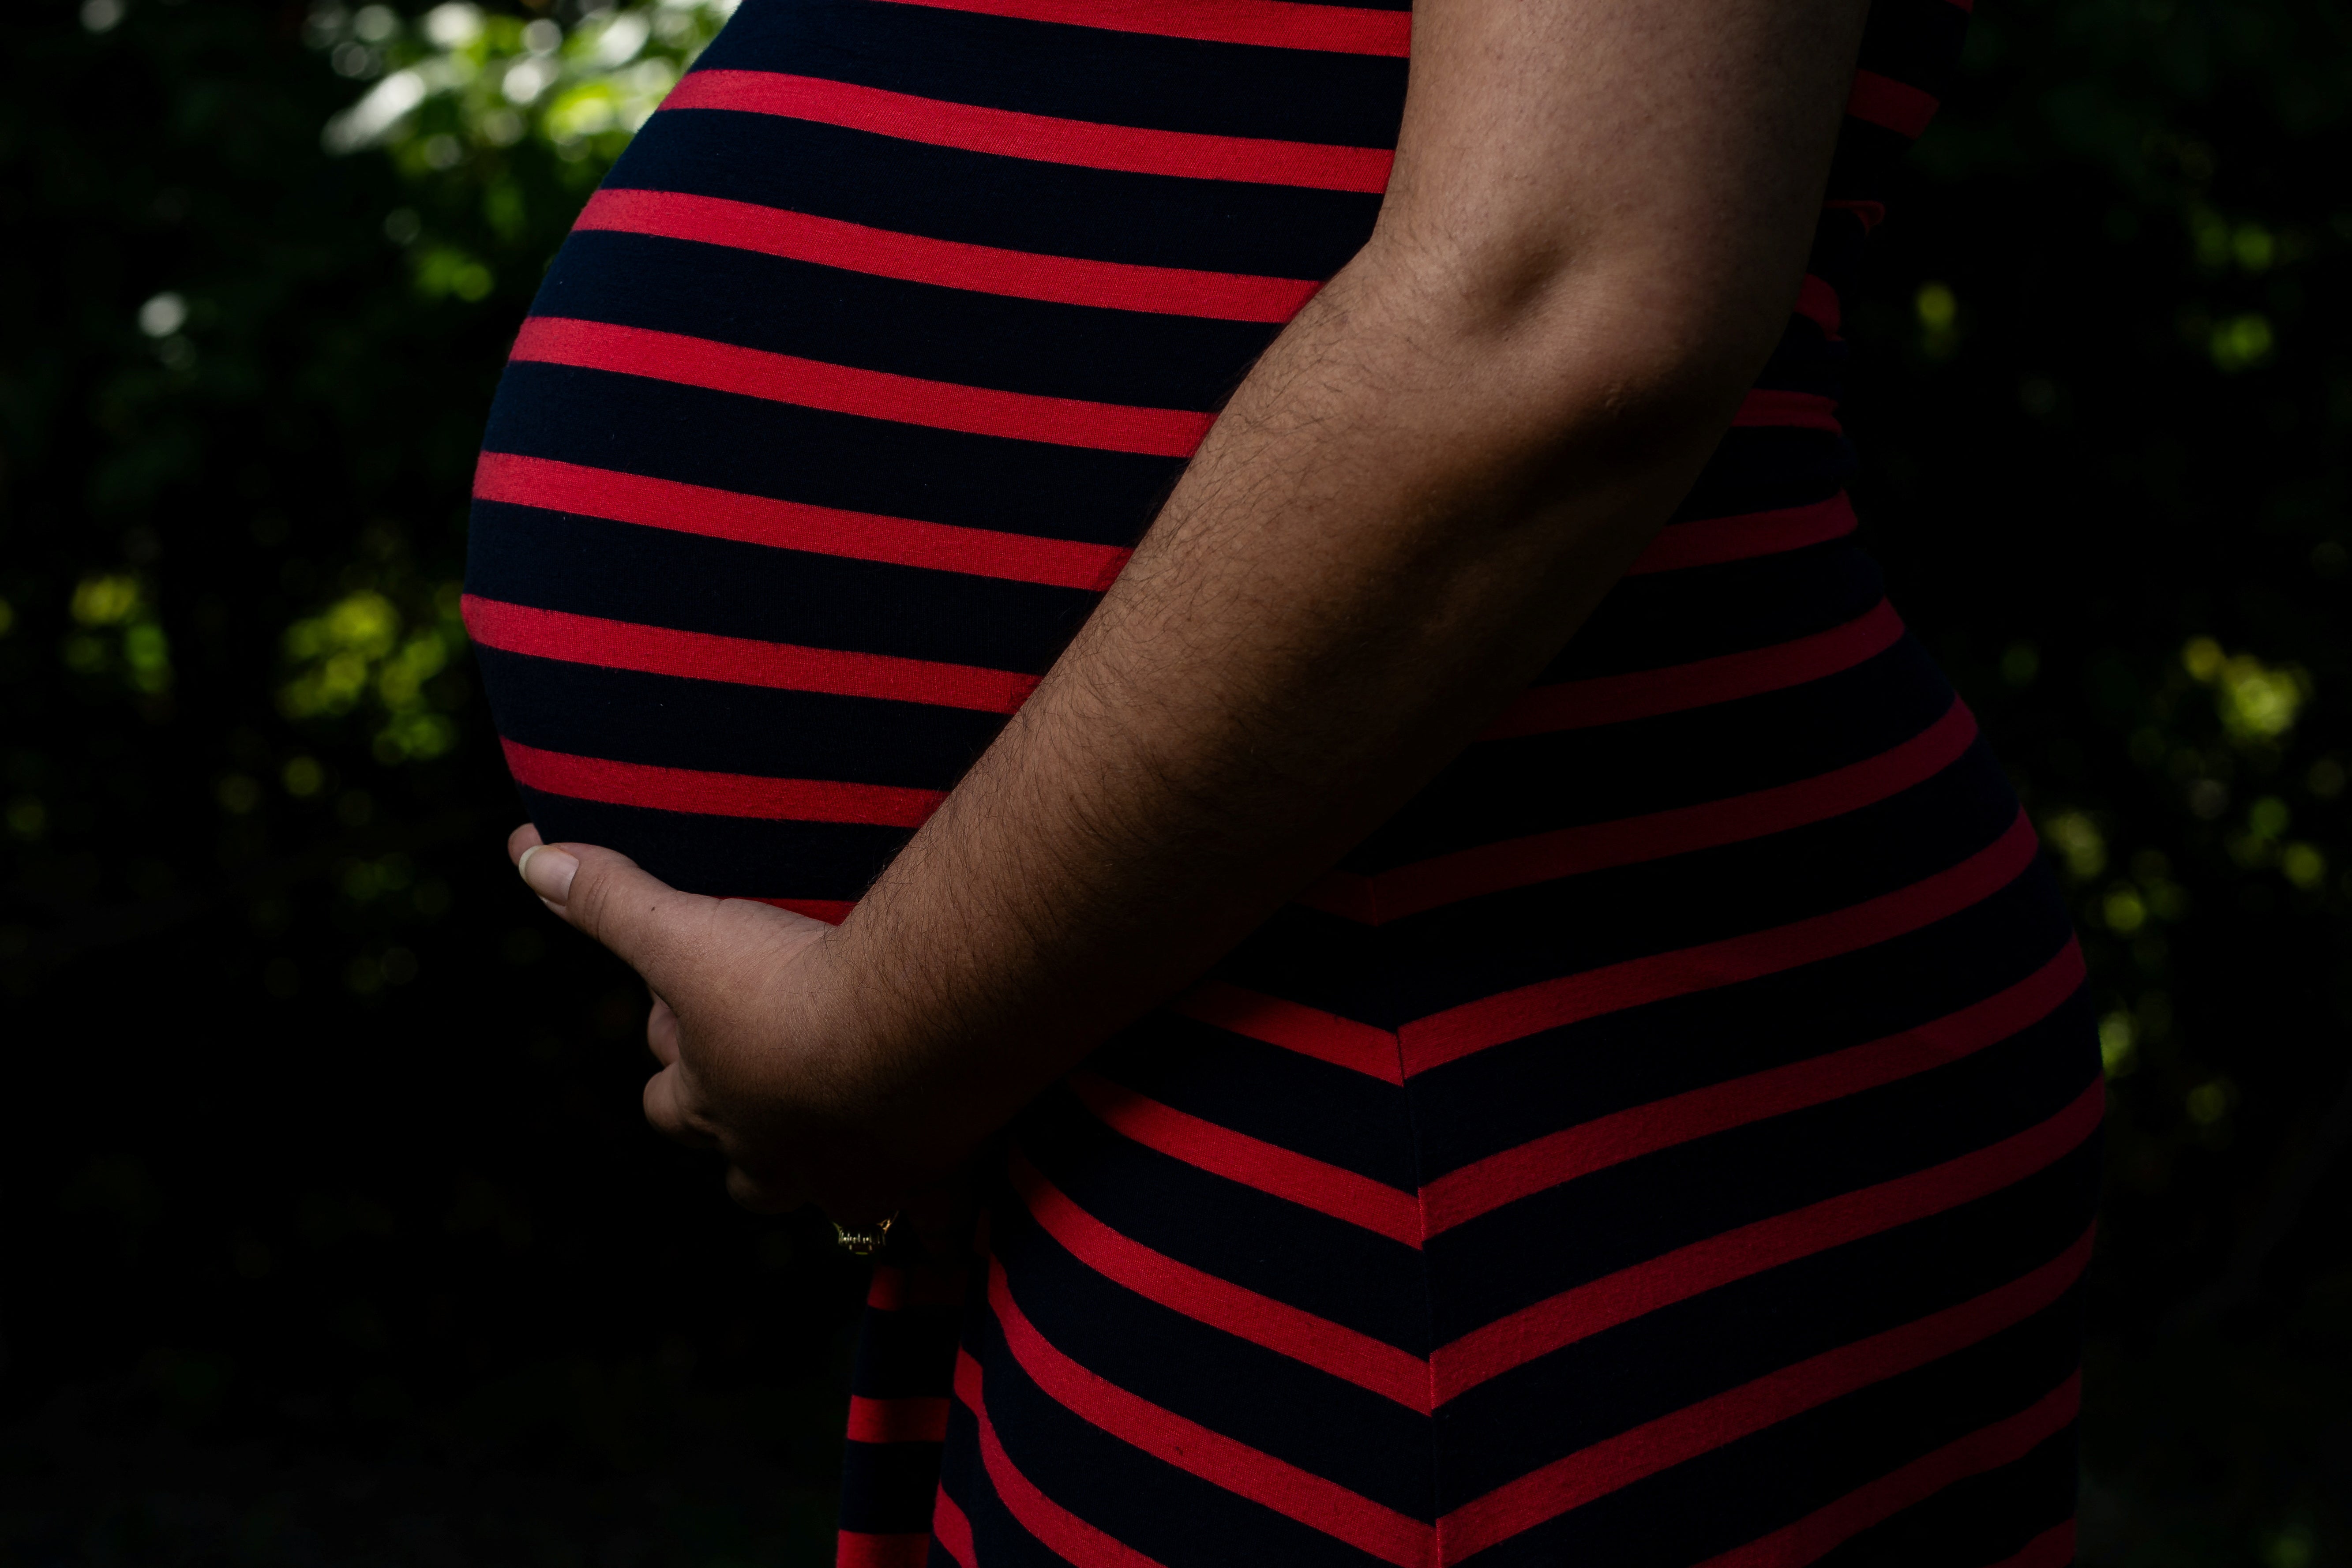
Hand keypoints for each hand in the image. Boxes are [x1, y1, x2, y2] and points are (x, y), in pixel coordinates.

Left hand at [507, 823, 912, 1217]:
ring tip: (854, 1121)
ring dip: (830, 1164)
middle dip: (743, 1127)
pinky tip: (949, 1183)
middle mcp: (770, 1155)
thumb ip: (610, 898)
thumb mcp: (684, 933)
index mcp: (710, 1103)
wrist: (902, 1034)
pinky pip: (929, 1212)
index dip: (674, 1055)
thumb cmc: (783, 987)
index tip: (692, 1009)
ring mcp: (847, 1177)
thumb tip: (528, 854)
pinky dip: (935, 1201)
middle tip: (771, 1071)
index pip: (666, 1099)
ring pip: (824, 1195)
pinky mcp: (923, 1180)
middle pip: (739, 1169)